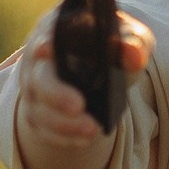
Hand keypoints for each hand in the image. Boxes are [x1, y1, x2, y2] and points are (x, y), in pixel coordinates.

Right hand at [12, 12, 154, 168]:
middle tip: (79, 105)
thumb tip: (133, 53)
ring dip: (64, 123)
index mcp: (58, 29)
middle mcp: (38, 58)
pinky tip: (83, 139)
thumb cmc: (112, 47)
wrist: (101, 72)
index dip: (46, 40)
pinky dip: (63, 137)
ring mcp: (34, 88)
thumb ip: (134, 42)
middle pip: (39, 77)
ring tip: (92, 129)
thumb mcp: (130, 39)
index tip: (48, 48)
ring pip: (39, 109)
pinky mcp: (37, 113)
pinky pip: (43, 129)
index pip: (47, 32)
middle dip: (56, 93)